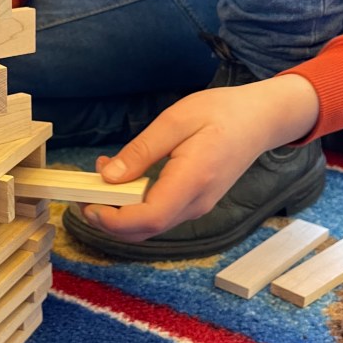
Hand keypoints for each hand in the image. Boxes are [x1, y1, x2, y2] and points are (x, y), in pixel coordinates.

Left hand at [81, 74, 319, 241]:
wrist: (260, 120)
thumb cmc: (221, 112)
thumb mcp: (176, 120)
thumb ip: (142, 151)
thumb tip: (108, 176)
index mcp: (193, 181)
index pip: (149, 218)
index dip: (114, 220)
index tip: (88, 204)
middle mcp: (195, 203)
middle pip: (144, 230)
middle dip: (108, 220)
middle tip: (82, 193)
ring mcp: (196, 206)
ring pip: (149, 225)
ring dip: (118, 211)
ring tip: (99, 177)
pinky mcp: (194, 202)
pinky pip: (158, 213)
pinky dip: (133, 204)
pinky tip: (122, 178)